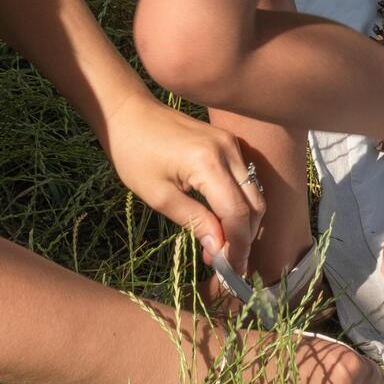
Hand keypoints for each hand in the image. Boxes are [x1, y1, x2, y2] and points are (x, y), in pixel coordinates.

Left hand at [104, 94, 264, 273]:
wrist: (128, 112)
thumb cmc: (134, 154)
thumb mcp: (159, 196)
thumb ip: (194, 222)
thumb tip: (219, 251)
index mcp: (209, 163)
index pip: (238, 214)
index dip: (237, 246)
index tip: (228, 271)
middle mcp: (228, 150)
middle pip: (254, 204)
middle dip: (245, 238)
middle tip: (228, 265)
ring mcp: (231, 143)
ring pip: (254, 192)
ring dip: (245, 223)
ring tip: (225, 248)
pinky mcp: (228, 141)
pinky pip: (245, 179)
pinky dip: (241, 203)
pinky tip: (224, 221)